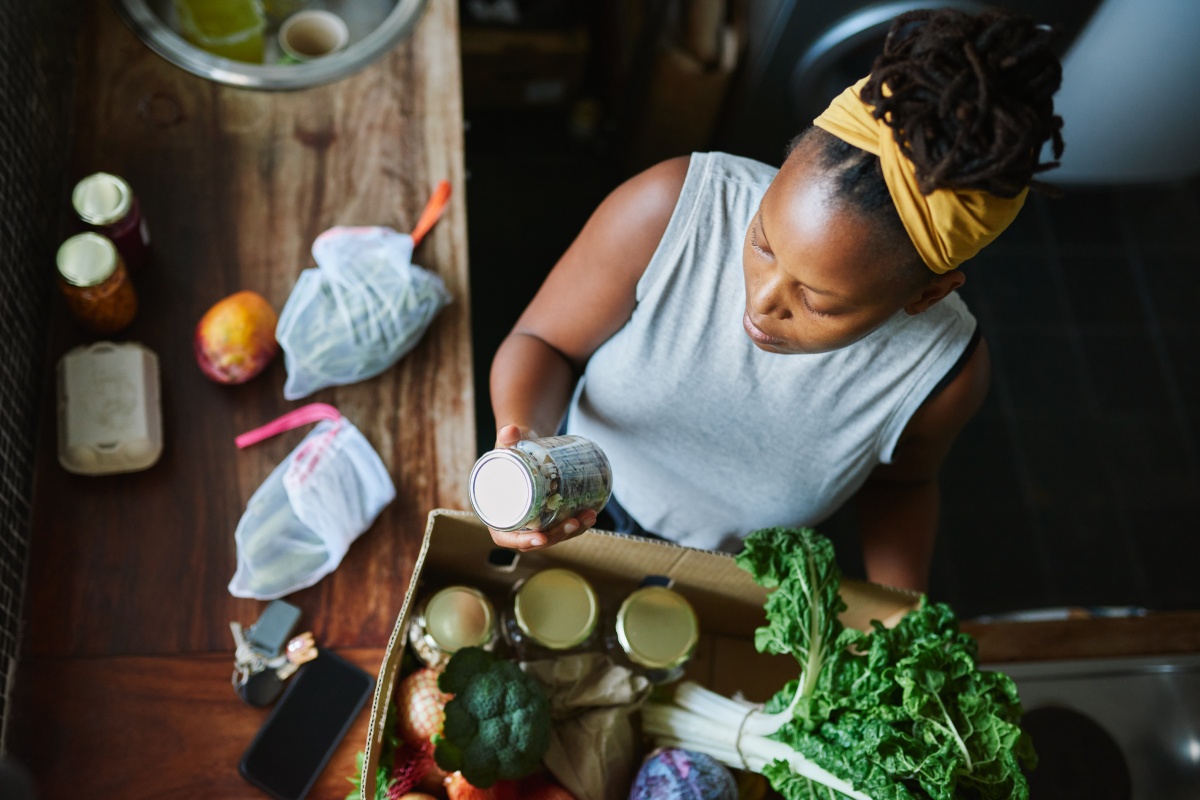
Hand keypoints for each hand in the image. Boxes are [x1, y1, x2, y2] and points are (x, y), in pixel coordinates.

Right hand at [486, 424, 597, 550]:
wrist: (526, 442)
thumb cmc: (512, 444)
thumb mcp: (510, 441)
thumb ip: (508, 436)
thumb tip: (510, 431)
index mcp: (496, 509)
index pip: (505, 536)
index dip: (522, 542)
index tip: (541, 538)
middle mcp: (515, 519)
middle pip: (535, 538)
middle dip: (557, 535)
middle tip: (574, 522)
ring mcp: (533, 518)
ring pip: (552, 534)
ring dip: (572, 531)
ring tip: (589, 516)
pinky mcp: (547, 512)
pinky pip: (560, 525)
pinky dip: (576, 525)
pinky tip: (591, 516)